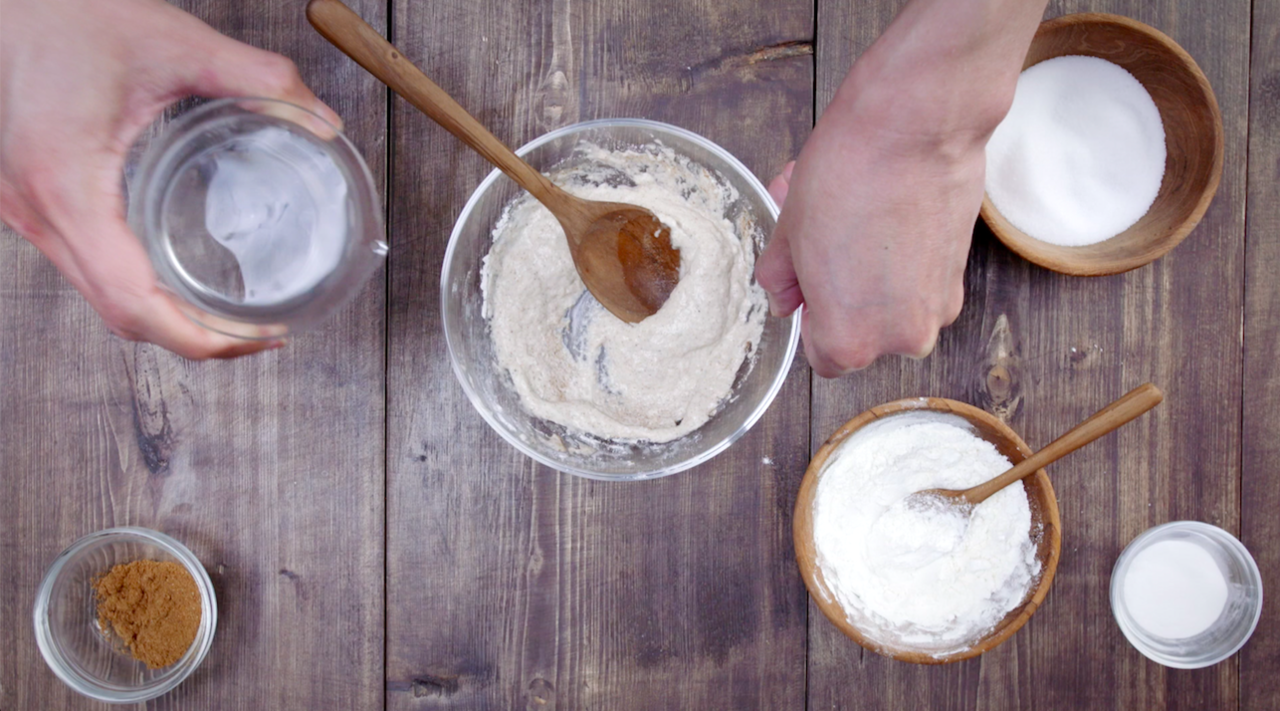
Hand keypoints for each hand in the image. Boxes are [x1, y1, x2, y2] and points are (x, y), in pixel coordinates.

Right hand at [1, 0, 341, 357]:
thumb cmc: (64, 13)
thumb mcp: (174, 42)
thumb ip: (258, 78)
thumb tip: (322, 121)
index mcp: (67, 185)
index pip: (134, 301)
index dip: (202, 338)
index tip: (258, 337)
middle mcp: (38, 212)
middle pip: (121, 316)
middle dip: (196, 340)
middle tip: (259, 335)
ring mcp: (26, 212)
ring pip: (100, 298)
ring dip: (165, 320)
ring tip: (230, 318)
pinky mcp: (30, 201)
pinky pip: (87, 267)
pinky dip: (137, 289)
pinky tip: (179, 279)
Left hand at [756, 95, 979, 376]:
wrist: (915, 127)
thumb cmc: (846, 177)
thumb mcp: (788, 233)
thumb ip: (781, 281)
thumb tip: (785, 302)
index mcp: (848, 340)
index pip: (823, 356)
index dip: (811, 316)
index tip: (808, 282)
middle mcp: (900, 337)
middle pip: (861, 333)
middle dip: (841, 293)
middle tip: (825, 240)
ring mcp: (938, 306)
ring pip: (892, 306)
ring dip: (871, 273)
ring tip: (855, 218)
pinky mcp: (961, 273)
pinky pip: (920, 282)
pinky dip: (903, 258)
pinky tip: (887, 213)